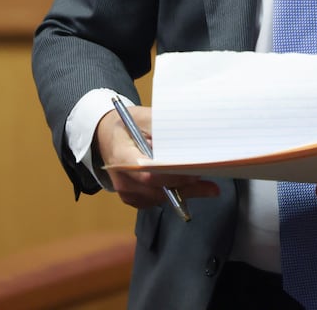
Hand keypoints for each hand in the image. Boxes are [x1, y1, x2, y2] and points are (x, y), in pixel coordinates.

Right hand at [93, 105, 219, 209]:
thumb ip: (164, 130)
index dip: (173, 175)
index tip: (194, 171)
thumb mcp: (144, 117)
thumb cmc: (126, 124)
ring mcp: (127, 193)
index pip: (148, 174)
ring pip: (162, 198)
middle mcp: (123, 180)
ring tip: (206, 180)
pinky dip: (175, 193)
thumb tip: (189, 140)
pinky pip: (159, 200)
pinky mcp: (134, 200)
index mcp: (121, 157)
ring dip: (184, 190)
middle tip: (211, 180)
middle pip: (158, 190)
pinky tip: (190, 183)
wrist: (106, 136)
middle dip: (186, 185)